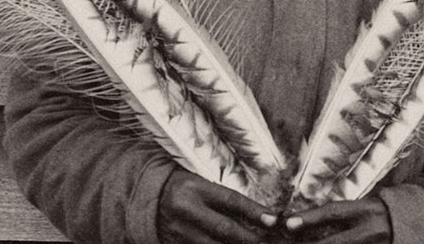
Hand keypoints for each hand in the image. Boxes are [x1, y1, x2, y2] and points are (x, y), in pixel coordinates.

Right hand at [157, 169, 276, 243]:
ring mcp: (179, 232)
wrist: (149, 198)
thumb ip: (226, 201)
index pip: (231, 201)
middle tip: (269, 241)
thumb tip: (261, 216)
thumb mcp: (203, 185)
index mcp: (195, 188)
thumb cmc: (185, 189)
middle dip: (250, 238)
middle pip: (225, 229)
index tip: (274, 220)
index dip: (254, 211)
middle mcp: (186, 210)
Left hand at [283, 198, 391, 243]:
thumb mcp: (366, 205)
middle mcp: (370, 231)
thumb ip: (344, 212)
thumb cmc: (384, 211)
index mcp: (366, 210)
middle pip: (334, 242)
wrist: (414, 224)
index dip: (310, 218)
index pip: (334, 213)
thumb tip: (311, 218)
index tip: (289, 223)